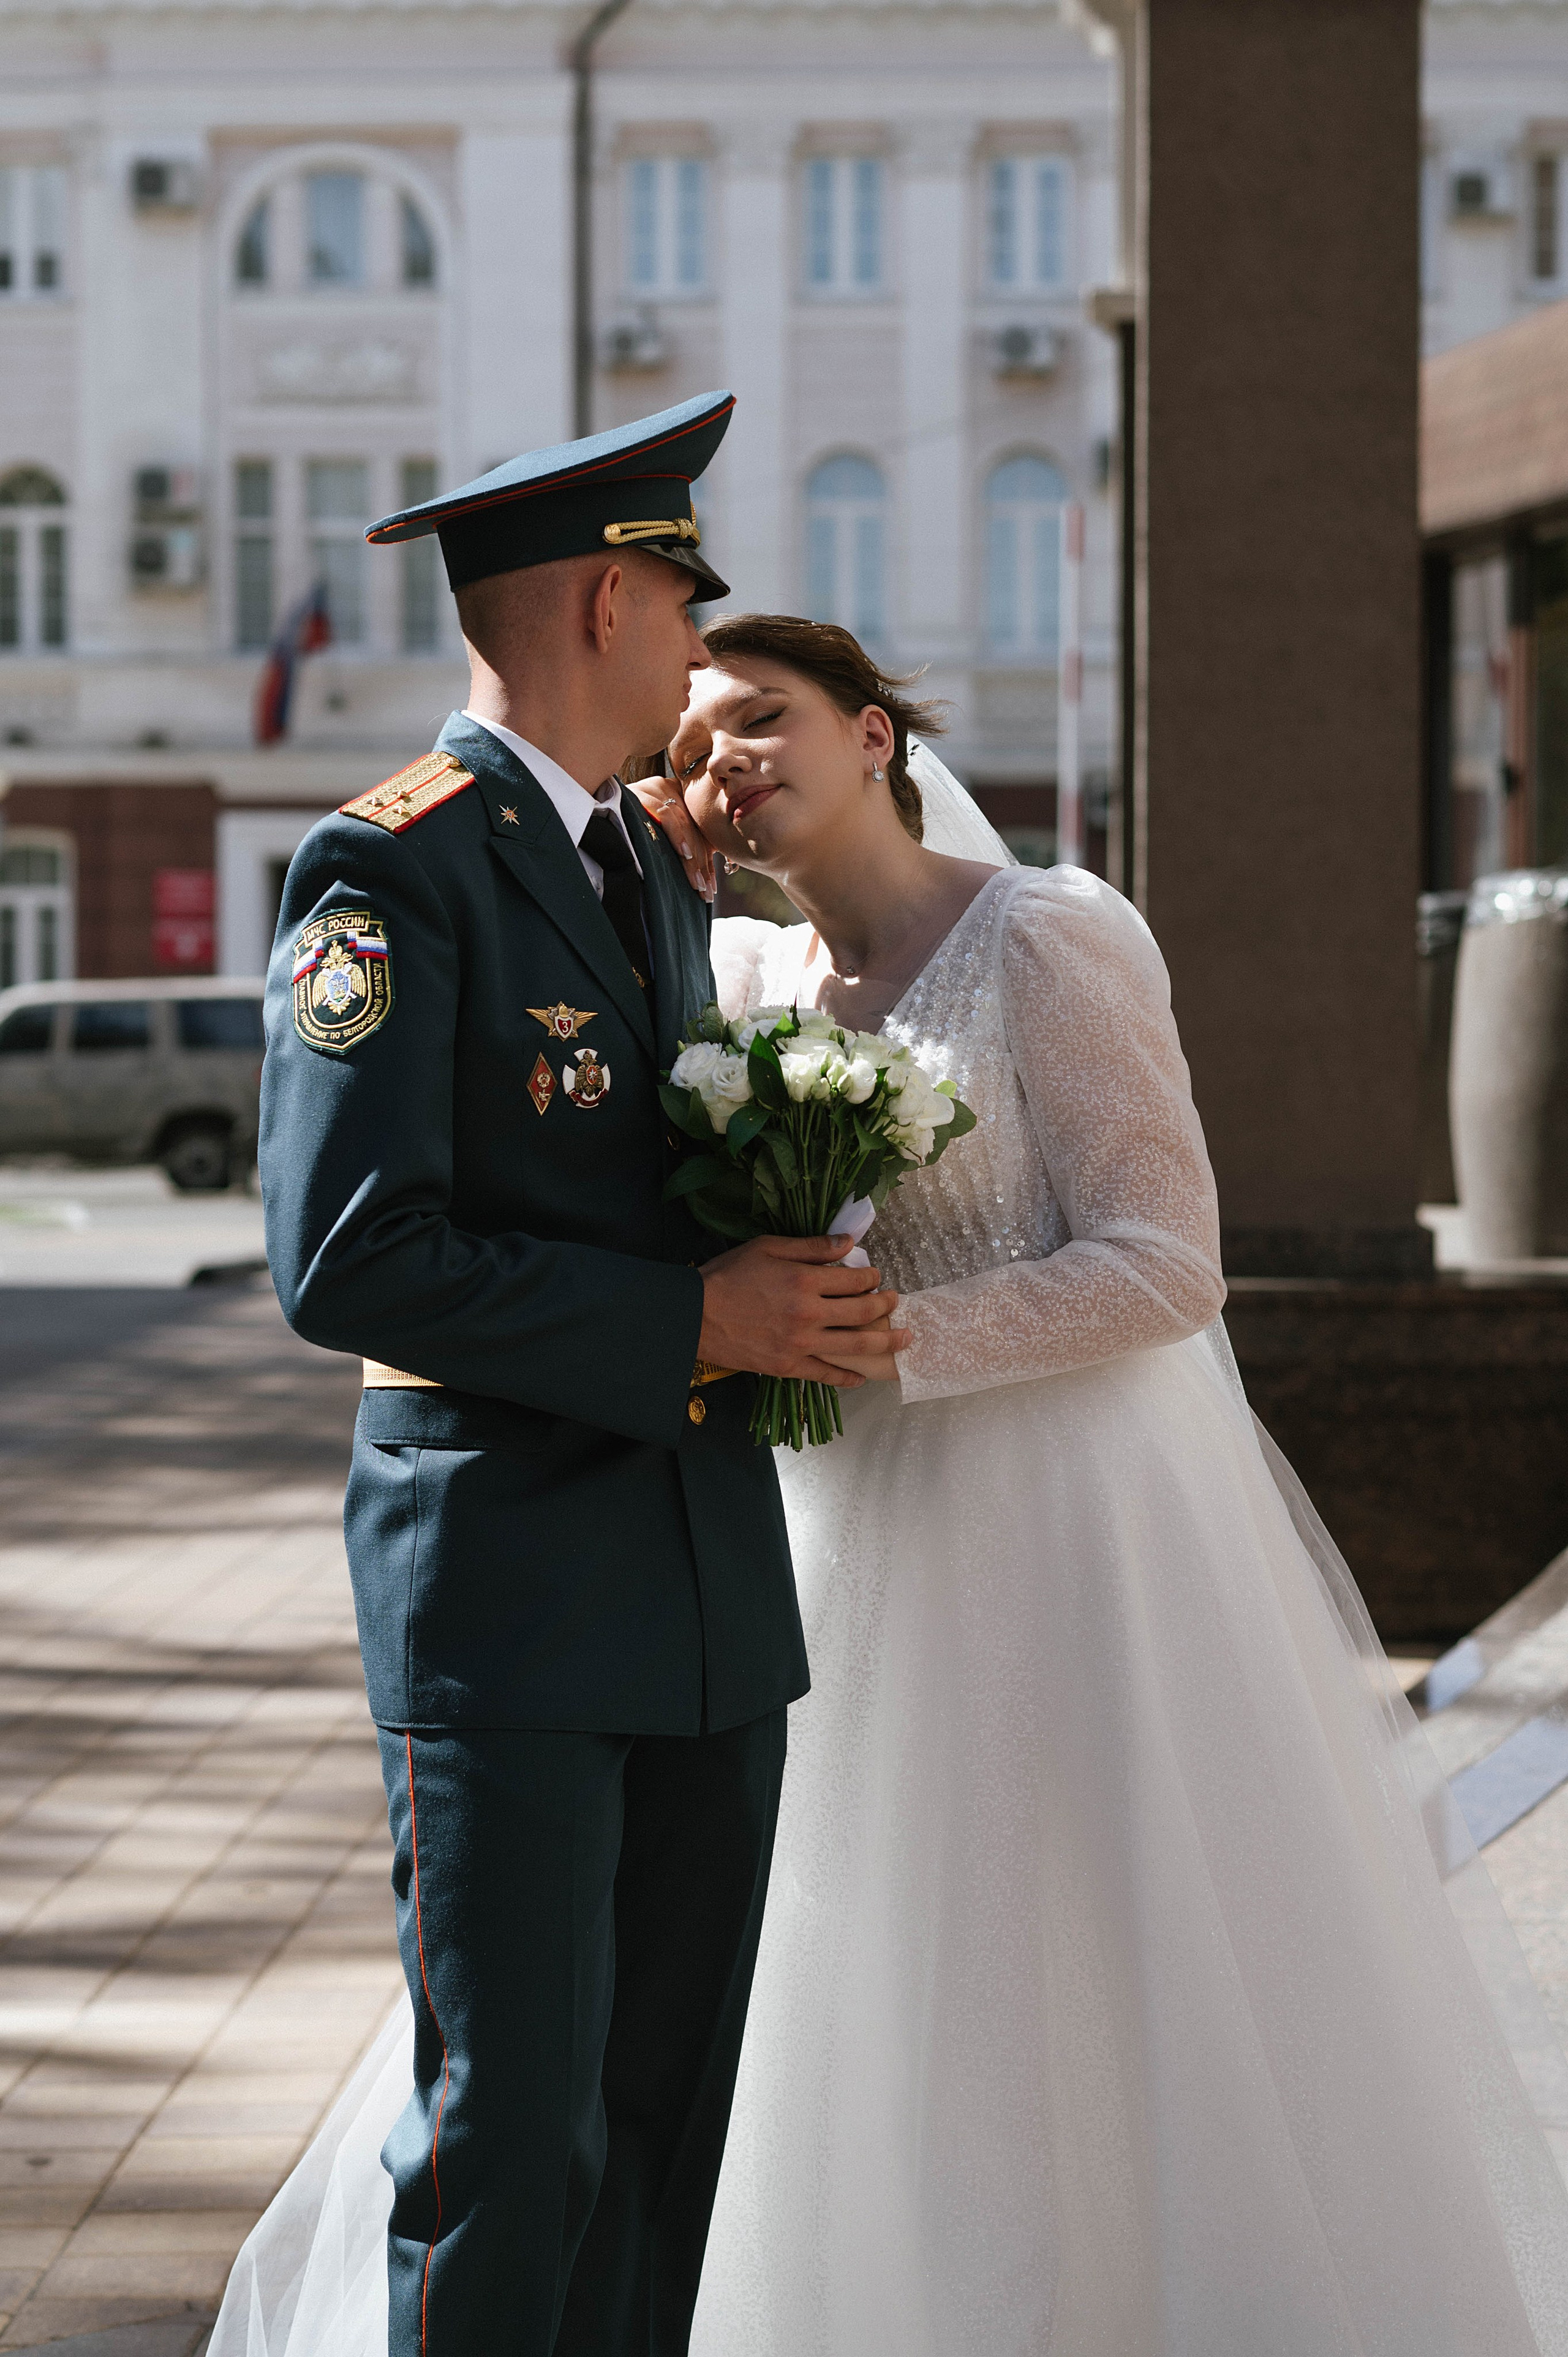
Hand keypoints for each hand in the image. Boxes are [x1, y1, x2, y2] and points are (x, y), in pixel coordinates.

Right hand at [626, 780, 716, 901]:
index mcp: (675, 793)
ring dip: (692, 858)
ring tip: (698, 883)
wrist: (595, 809)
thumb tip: (706, 878)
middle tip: (706, 892)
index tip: (710, 888)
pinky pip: (666, 815)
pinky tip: (685, 854)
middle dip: (701, 865)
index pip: (696, 832)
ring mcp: (653, 788)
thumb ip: (682, 844)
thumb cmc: (625, 827)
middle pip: (692, 830)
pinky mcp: (642, 792)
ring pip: (683, 825)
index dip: (705, 861)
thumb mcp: (659, 834)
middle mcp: (666, 787)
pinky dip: (677, 835)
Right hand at [698, 1235, 910, 1386]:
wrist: (694, 1315)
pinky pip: (826, 1376)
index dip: (872, 1278)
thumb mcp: (768, 1248)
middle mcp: (809, 1314)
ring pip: (855, 1345)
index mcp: (805, 1281)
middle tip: (895, 1302)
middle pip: (862, 1312)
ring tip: (904, 1338)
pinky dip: (847, 1378)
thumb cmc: (728, 1276)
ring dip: (884, 1342)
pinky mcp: (789, 1367)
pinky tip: (862, 1376)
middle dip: (885, 1306)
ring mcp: (801, 1344)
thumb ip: (810, 1247)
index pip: (854, 1280)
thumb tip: (847, 1242)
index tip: (876, 1277)